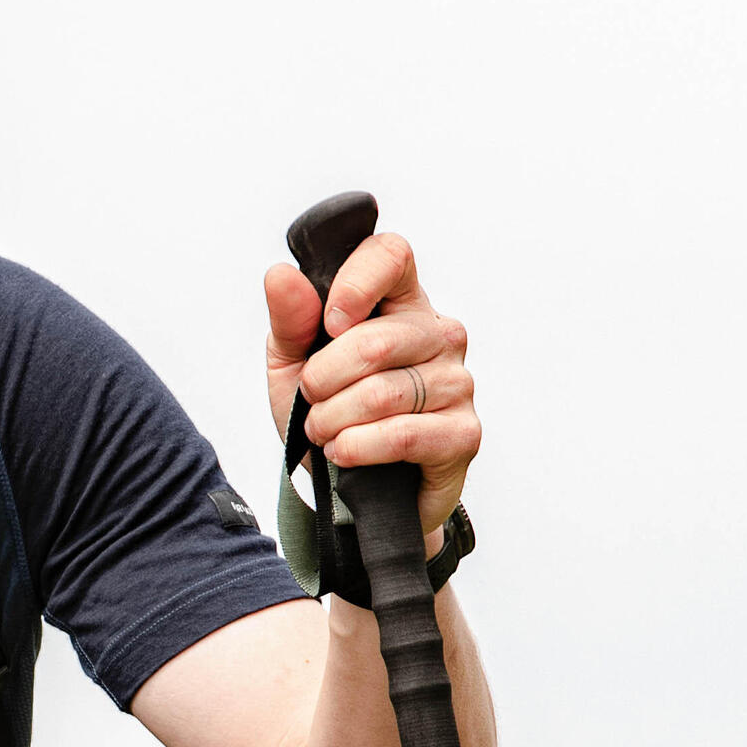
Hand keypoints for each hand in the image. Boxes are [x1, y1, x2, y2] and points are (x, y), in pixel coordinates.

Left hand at [261, 226, 479, 542]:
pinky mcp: (464, 433)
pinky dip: (360, 447)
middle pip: (375, 339)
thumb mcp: (292, 365)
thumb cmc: (329, 415)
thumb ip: (289, 320)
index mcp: (399, 302)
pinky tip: (345, 453)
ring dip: (335, 419)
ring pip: (384, 392)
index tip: (328, 323)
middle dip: (323, 379)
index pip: (390, 256)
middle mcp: (437, 334)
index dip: (354, 284)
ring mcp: (457, 382)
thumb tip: (282, 276)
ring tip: (324, 432)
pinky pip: (404, 434)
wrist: (349, 490)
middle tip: (310, 403)